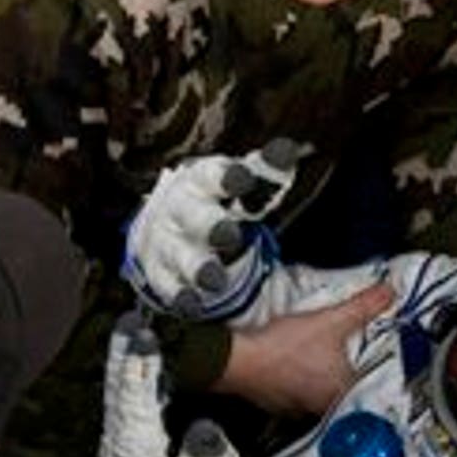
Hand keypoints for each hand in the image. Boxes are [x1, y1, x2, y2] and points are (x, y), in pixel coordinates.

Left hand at [98, 315, 261, 456]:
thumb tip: (205, 431)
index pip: (134, 406)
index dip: (137, 366)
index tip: (140, 330)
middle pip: (122, 402)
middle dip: (127, 360)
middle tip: (133, 318)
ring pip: (124, 413)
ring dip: (130, 375)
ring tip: (137, 338)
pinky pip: (134, 428)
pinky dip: (139, 399)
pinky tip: (149, 386)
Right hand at [124, 139, 299, 316]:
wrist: (165, 226)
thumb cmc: (214, 201)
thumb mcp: (238, 184)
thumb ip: (267, 173)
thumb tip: (294, 153)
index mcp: (202, 181)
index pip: (212, 176)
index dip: (227, 177)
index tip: (244, 179)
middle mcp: (181, 211)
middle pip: (193, 216)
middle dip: (209, 225)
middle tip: (228, 234)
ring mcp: (169, 245)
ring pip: (181, 256)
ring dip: (197, 267)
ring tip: (214, 280)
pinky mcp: (162, 276)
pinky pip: (169, 288)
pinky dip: (180, 295)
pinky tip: (193, 304)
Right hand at [214, 281, 393, 415]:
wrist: (241, 359)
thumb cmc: (283, 348)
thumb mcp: (332, 320)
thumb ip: (364, 307)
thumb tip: (387, 294)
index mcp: (341, 392)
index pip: (368, 390)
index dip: (369, 374)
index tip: (367, 364)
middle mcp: (321, 407)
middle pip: (342, 395)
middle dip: (342, 377)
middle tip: (339, 360)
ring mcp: (297, 409)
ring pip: (316, 398)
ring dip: (317, 383)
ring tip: (314, 363)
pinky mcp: (276, 406)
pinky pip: (293, 398)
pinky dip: (294, 385)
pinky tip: (290, 369)